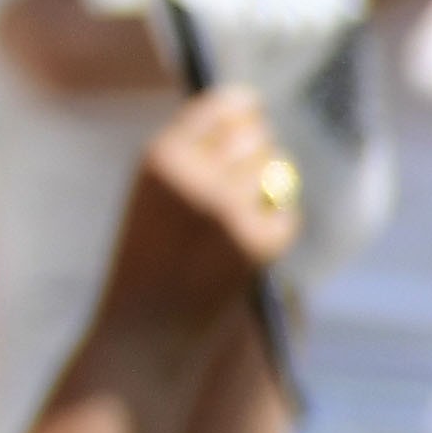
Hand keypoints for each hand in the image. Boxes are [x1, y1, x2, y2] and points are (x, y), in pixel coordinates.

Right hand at [92, 87, 297, 338]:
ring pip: (276, 171)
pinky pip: (286, 214)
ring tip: (239, 210)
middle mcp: (197, 177)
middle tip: (244, 169)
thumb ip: (190, 156)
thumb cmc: (145, 256)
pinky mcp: (259, 243)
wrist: (145, 326)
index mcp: (160, 158)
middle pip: (255, 136)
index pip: (219, 107)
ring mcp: (231, 210)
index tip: (252, 106)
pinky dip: (276, 224)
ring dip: (269, 184)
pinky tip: (248, 242)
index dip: (241, 106)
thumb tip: (252, 122)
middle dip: (256, 148)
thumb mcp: (151, 194)